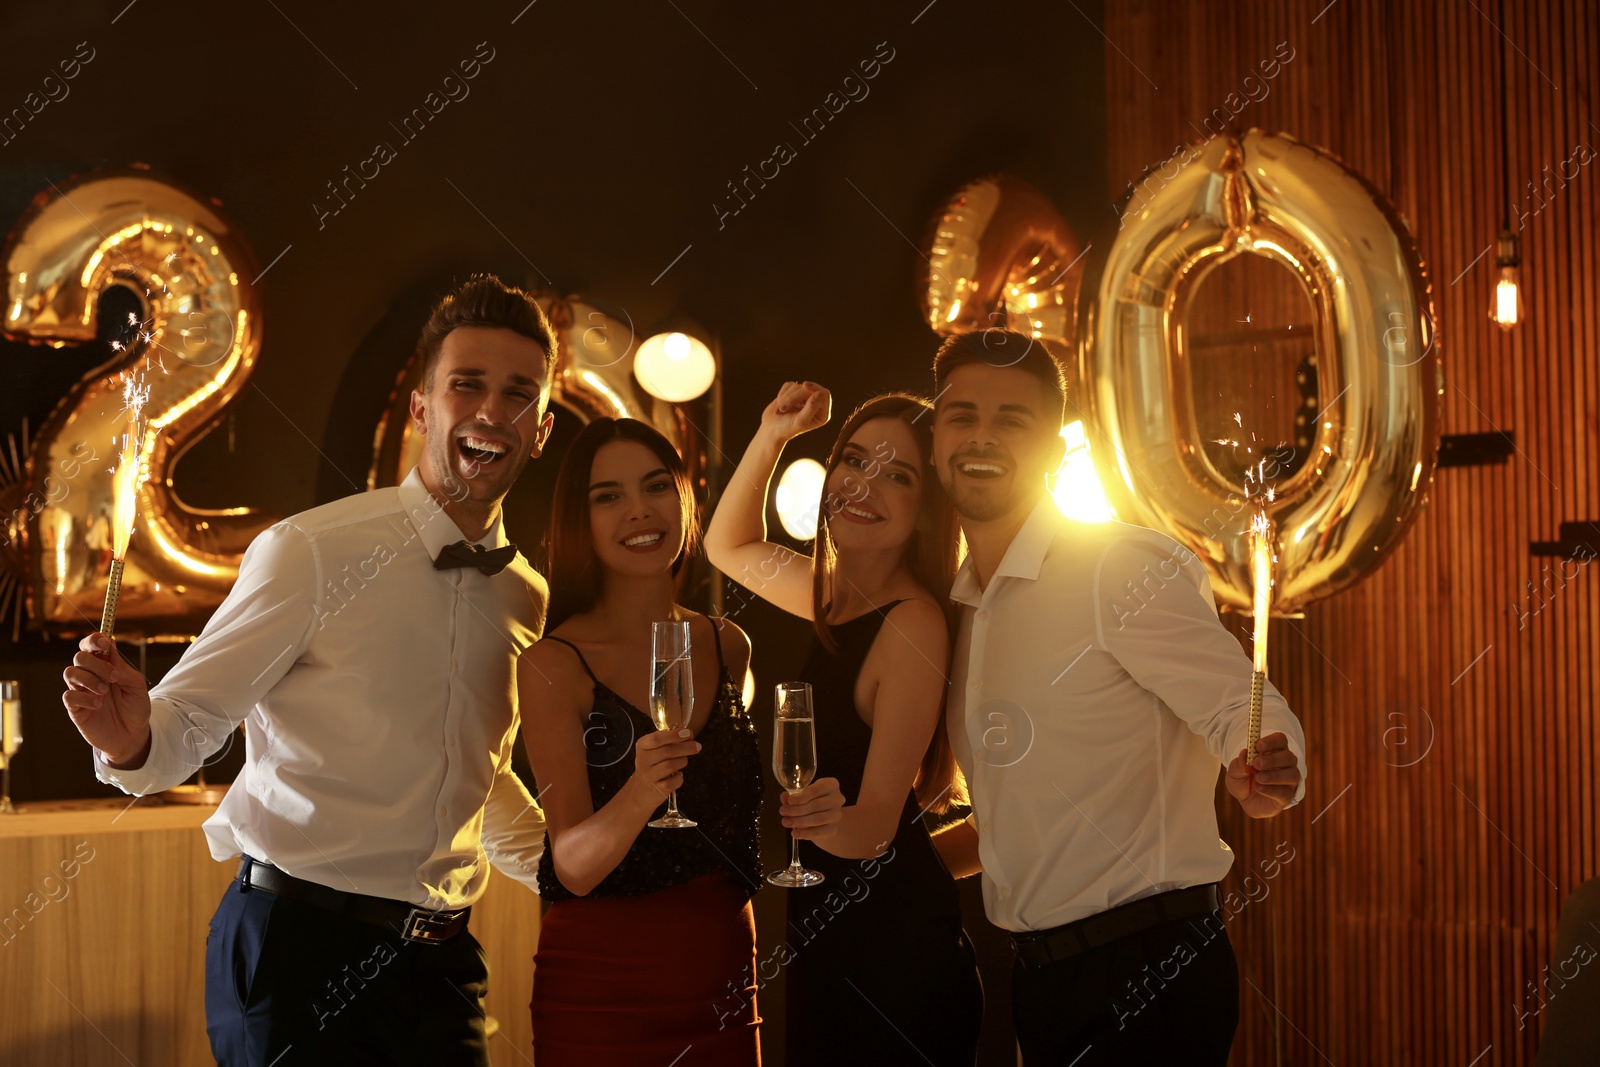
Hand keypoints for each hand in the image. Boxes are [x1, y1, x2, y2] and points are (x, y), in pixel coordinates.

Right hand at [61, 633, 152, 767]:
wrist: (132, 735)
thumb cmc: (135, 708)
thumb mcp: (137, 687)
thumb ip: (124, 669)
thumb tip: (110, 650)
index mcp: (106, 666)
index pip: (92, 645)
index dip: (94, 640)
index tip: (105, 643)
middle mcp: (90, 675)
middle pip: (80, 657)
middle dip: (96, 664)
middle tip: (114, 678)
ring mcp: (81, 691)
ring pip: (70, 672)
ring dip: (89, 679)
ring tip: (105, 691)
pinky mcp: (75, 708)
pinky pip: (69, 695)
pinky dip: (84, 697)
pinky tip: (98, 705)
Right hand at [626, 729, 699, 812]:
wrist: (641, 790)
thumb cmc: (653, 765)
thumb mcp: (655, 750)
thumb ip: (669, 741)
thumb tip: (689, 735)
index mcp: (642, 746)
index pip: (656, 738)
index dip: (673, 735)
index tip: (688, 733)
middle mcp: (643, 761)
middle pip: (667, 751)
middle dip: (686, 747)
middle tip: (697, 746)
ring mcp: (649, 776)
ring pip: (670, 765)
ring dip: (682, 761)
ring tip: (683, 761)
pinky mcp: (657, 789)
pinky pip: (674, 781)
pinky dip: (680, 778)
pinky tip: (678, 776)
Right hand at [759, 381, 830, 441]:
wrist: (771, 429)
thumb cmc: (787, 428)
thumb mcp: (800, 421)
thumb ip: (811, 408)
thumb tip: (820, 393)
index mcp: (822, 413)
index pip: (824, 394)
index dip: (815, 388)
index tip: (804, 385)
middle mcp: (815, 403)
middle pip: (808, 389)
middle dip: (794, 397)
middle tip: (783, 409)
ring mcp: (803, 397)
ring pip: (797, 386)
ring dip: (785, 398)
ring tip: (780, 410)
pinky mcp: (793, 392)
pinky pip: (788, 386)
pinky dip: (781, 394)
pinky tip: (779, 406)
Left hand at [780, 777, 844, 840]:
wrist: (823, 818)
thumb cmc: (811, 801)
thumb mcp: (801, 795)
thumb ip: (792, 796)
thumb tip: (784, 797)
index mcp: (830, 785)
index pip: (817, 790)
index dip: (803, 796)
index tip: (790, 801)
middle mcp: (837, 799)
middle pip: (816, 805)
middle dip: (797, 809)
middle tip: (783, 812)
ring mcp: (836, 815)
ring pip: (818, 819)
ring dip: (800, 821)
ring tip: (786, 822)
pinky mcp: (833, 828)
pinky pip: (819, 832)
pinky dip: (806, 833)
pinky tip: (795, 833)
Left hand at [1226, 731, 1300, 817]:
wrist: (1245, 801)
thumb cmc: (1243, 780)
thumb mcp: (1234, 771)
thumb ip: (1238, 763)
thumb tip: (1244, 754)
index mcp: (1274, 751)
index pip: (1280, 740)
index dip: (1271, 741)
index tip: (1258, 746)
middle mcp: (1286, 764)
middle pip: (1288, 757)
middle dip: (1272, 759)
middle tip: (1257, 763)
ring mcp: (1289, 781)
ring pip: (1291, 774)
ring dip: (1274, 775)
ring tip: (1258, 778)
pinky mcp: (1287, 796)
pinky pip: (1284, 792)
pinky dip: (1271, 790)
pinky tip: (1258, 788)